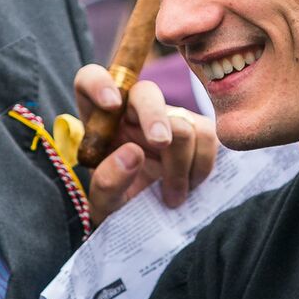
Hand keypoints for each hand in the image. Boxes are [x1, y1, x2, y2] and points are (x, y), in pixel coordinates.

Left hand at [74, 65, 217, 227]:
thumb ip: (107, 181)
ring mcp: (166, 118)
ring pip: (181, 121)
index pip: (91, 79)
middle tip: (159, 144)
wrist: (147, 219)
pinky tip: (189, 186)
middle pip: (146, 93)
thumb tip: (132, 153)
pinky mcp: (194, 129)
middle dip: (155, 117)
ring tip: (171, 196)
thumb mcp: (103, 202)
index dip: (100, 83)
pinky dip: (201, 165)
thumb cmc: (118, 204)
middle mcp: (132, 111)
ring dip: (179, 163)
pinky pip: (207, 135)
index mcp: (99, 119)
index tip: (111, 105)